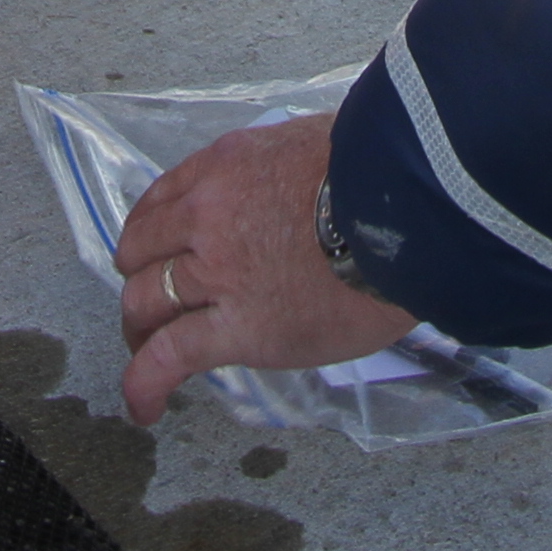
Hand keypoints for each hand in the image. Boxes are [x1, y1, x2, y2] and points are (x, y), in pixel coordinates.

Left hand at [113, 113, 409, 422]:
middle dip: (141, 280)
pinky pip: (170, 357)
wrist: (411, 211)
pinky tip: (144, 407)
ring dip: (140, 332)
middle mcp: (207, 216)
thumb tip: (300, 192)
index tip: (162, 253)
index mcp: (226, 166)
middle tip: (155, 306)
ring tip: (145, 357)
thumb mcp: (316, 143)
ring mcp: (217, 274)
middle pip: (142, 253)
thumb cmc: (384, 176)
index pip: (162, 201)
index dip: (154, 234)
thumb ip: (286, 170)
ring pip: (145, 303)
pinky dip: (145, 383)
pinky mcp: (239, 329)